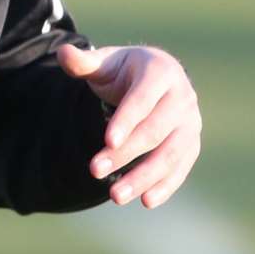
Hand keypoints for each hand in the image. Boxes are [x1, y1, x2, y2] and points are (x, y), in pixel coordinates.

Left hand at [57, 43, 200, 208]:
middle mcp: (182, 97)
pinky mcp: (192, 144)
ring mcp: (191, 122)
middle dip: (125, 154)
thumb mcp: (104, 63)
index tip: (107, 141)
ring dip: (144, 177)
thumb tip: (62, 52)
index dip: (126, 120)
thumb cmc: (123, 71)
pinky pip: (181, 167)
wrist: (154, 79)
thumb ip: (83, 62)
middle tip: (94, 171)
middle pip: (155, 131)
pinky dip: (165, 185)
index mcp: (161, 71)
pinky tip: (145, 201)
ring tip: (115, 195)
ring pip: (170, 154)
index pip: (143, 99)